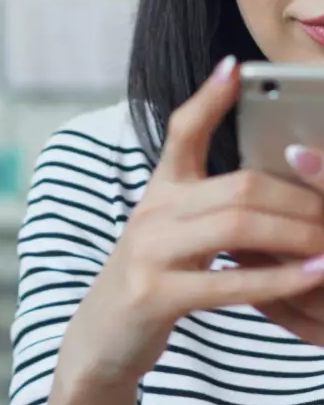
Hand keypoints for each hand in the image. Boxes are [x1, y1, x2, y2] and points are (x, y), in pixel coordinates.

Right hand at [57, 56, 323, 390]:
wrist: (102, 337)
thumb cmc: (153, 280)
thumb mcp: (173, 232)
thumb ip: (211, 205)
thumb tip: (275, 184)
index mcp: (159, 192)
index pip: (181, 132)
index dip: (208, 99)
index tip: (236, 67)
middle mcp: (151, 213)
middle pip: (238, 186)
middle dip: (301, 199)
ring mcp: (149, 253)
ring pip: (237, 225)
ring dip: (299, 235)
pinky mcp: (154, 295)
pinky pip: (229, 282)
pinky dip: (280, 278)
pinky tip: (314, 275)